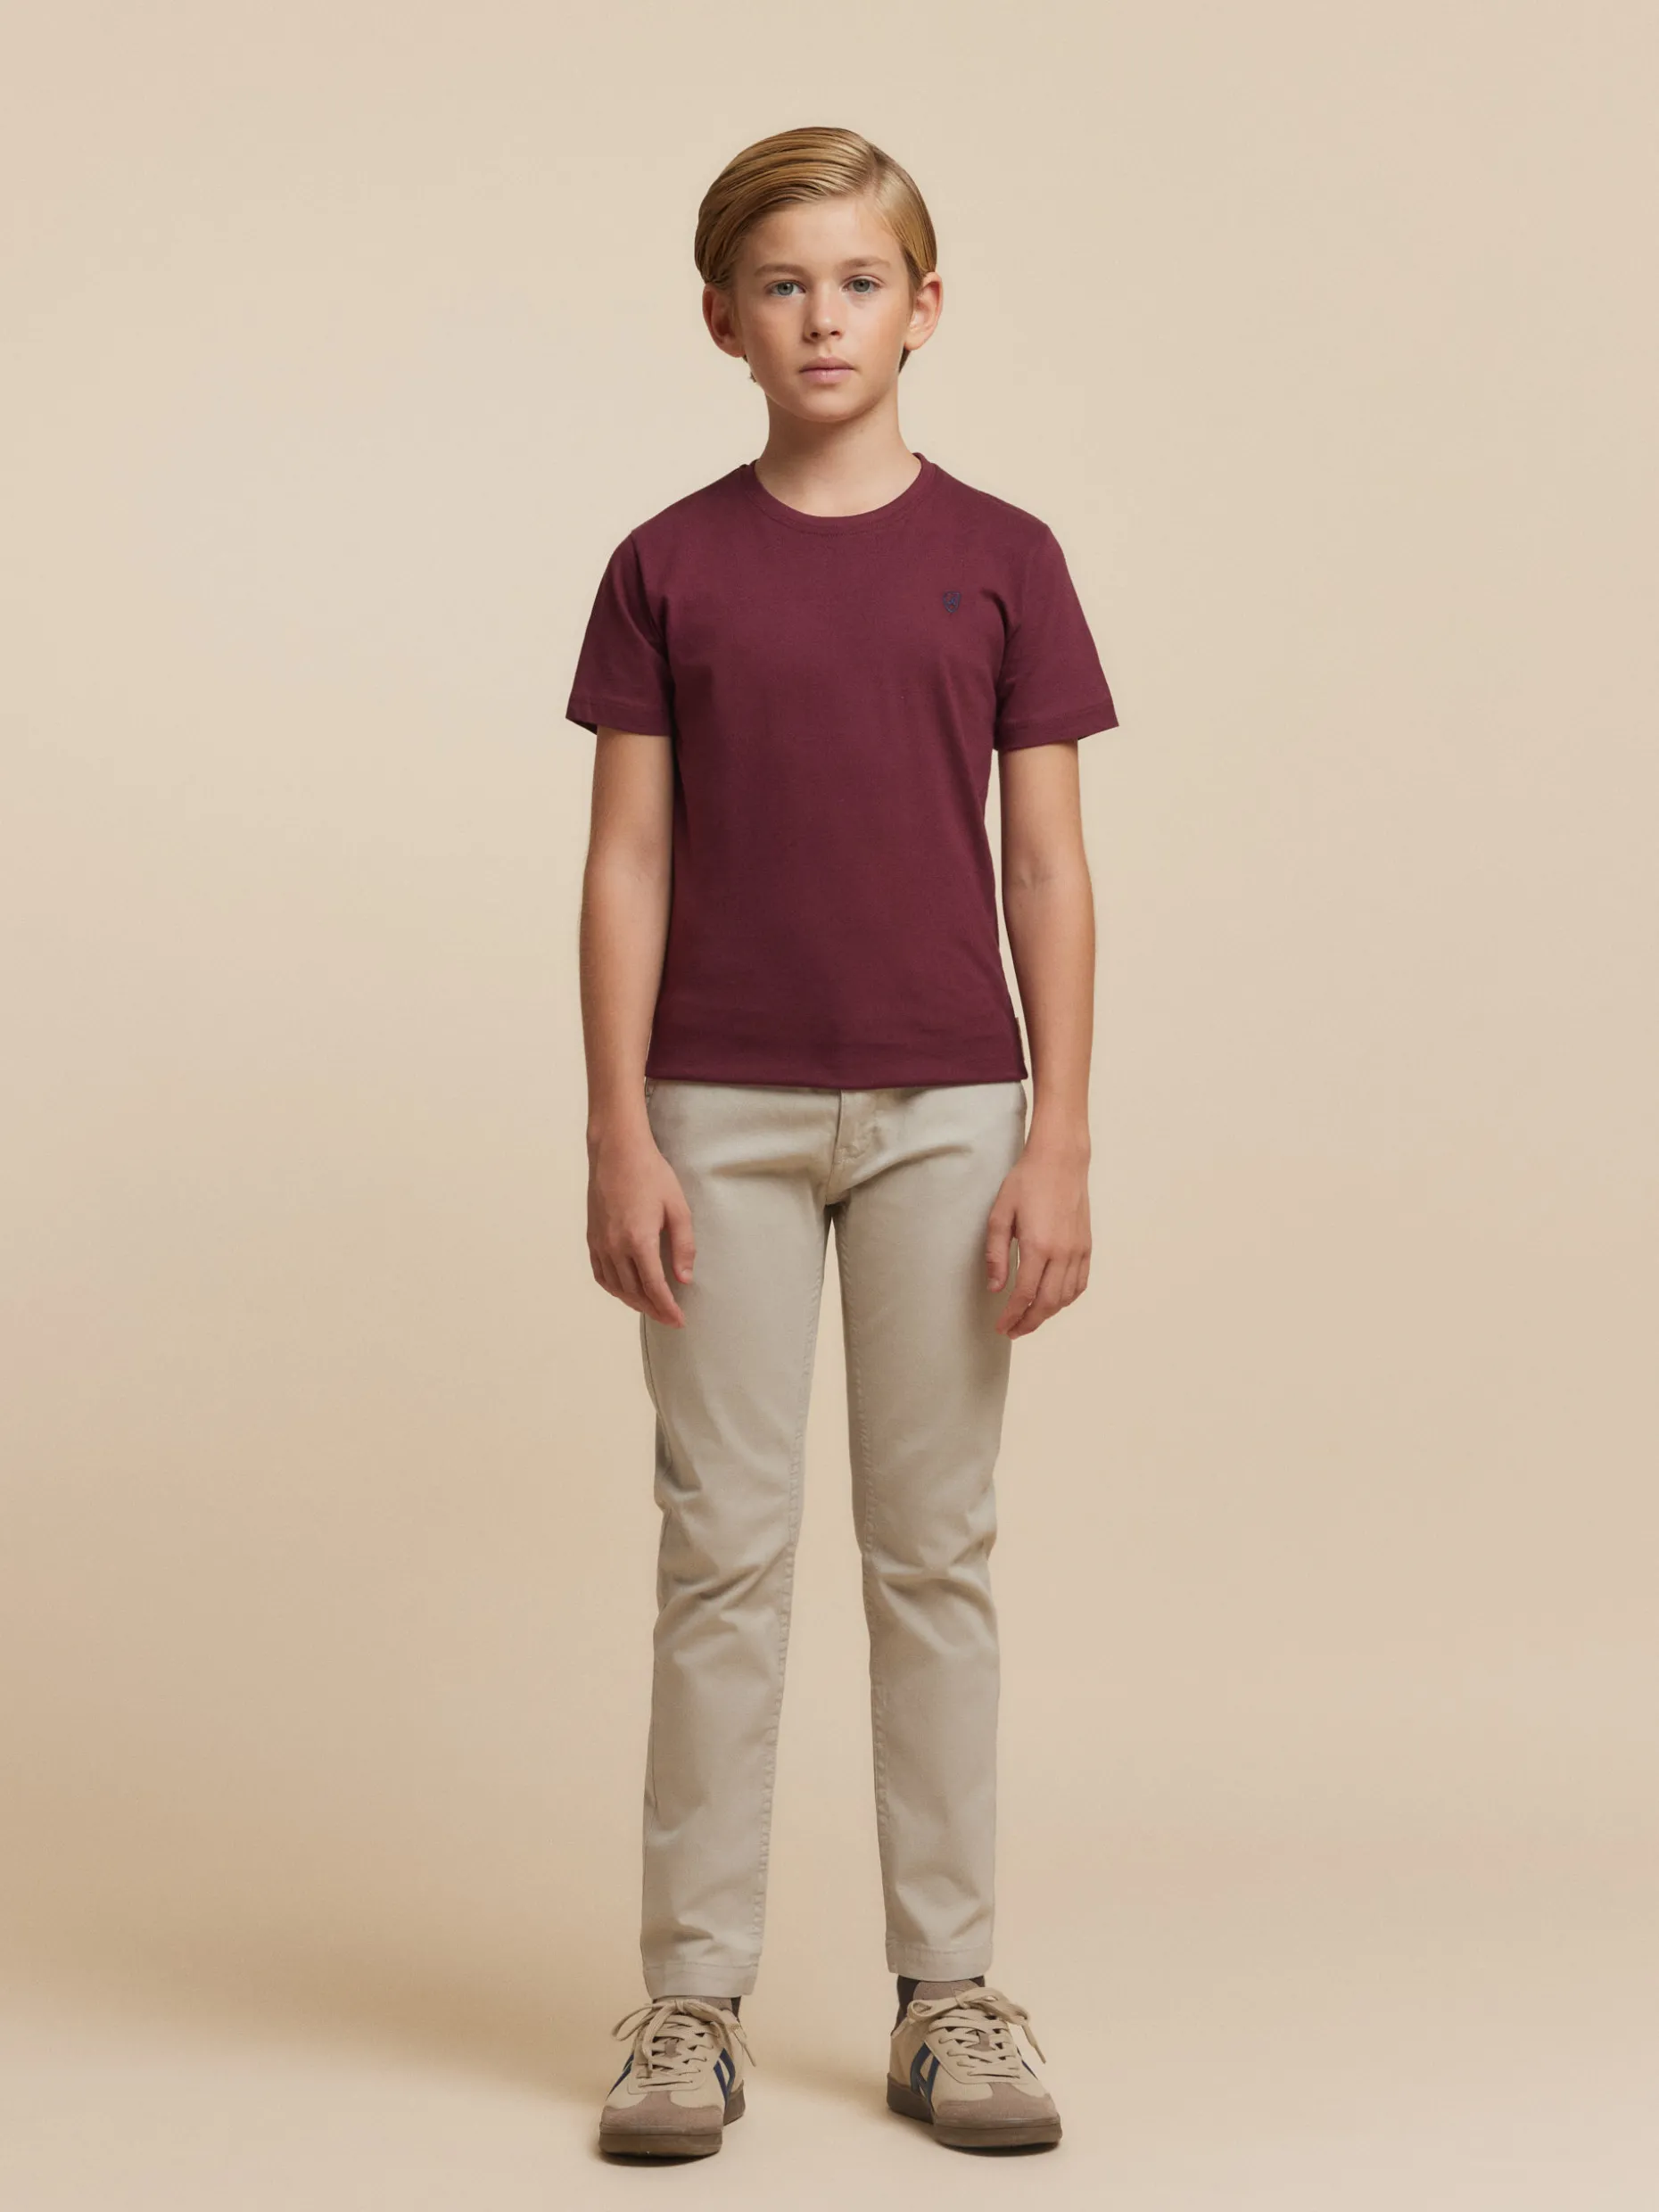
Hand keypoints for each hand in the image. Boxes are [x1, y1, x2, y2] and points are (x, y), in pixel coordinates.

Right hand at [587, 1125, 695, 1325]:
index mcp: (638, 1240)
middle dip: (653, 1310)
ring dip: (634, 1302)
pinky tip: (626, 1290)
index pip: (654, 1287)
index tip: (679, 1321)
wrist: (616, 1151)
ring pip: (616, 1287)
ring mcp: (600, 1243)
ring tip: (652, 1308)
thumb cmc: (651, 1174)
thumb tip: (684, 1279)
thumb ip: (683, 1246)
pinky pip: (600, 1273)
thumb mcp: (678, 1208)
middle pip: (634, 1292)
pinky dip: (614, 1288)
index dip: (667, 1308)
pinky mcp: (592, 1237)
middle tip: (670, 1319)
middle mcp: (615, 1246)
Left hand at [985, 1139, 1090, 1337]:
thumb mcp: (1000, 1214)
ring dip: (1047, 1313)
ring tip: (1029, 1317)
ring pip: (1066, 1297)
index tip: (1001, 1327)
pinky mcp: (1086, 1245)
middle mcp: (1062, 1253)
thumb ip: (996, 1254)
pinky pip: (1080, 1283)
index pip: (1024, 1294)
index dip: (1011, 1315)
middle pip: (1048, 1303)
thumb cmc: (1026, 1182)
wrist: (1060, 1160)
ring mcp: (1078, 1250)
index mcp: (1038, 1246)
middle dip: (1029, 1323)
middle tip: (1013, 1330)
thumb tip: (996, 1287)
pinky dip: (1067, 1298)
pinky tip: (1053, 1300)